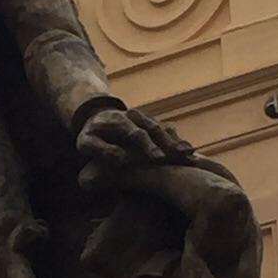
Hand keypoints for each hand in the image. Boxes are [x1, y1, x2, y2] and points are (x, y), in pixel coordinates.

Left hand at [75, 106, 190, 171]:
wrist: (97, 117)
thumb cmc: (91, 136)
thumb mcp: (87, 143)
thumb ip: (102, 150)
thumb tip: (121, 159)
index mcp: (119, 120)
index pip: (136, 133)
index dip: (148, 146)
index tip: (158, 159)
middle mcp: (136, 117)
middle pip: (156, 129)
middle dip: (169, 143)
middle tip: (181, 157)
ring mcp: (147, 120)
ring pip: (165, 129)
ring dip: (178, 142)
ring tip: (190, 156)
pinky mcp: (154, 125)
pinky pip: (169, 132)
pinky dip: (179, 142)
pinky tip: (191, 155)